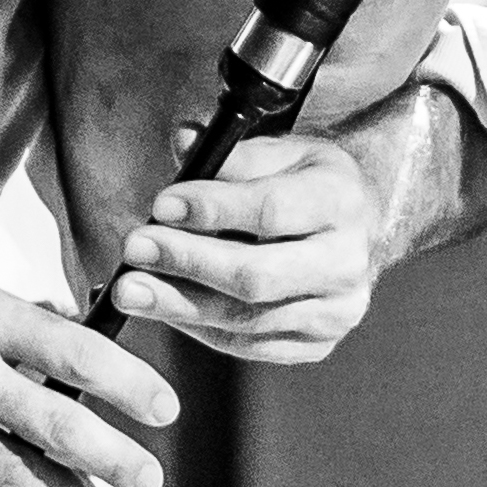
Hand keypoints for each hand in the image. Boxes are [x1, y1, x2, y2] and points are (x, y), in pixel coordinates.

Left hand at [105, 127, 406, 364]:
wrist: (356, 230)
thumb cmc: (306, 185)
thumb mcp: (279, 153)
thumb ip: (230, 154)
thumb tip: (183, 142)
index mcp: (342, 201)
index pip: (271, 211)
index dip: (212, 210)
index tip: (161, 205)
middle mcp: (347, 262)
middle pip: (256, 276)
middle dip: (187, 262)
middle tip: (134, 249)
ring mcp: (335, 311)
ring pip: (246, 318)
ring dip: (179, 303)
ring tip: (130, 289)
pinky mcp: (317, 344)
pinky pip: (247, 345)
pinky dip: (199, 327)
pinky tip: (165, 307)